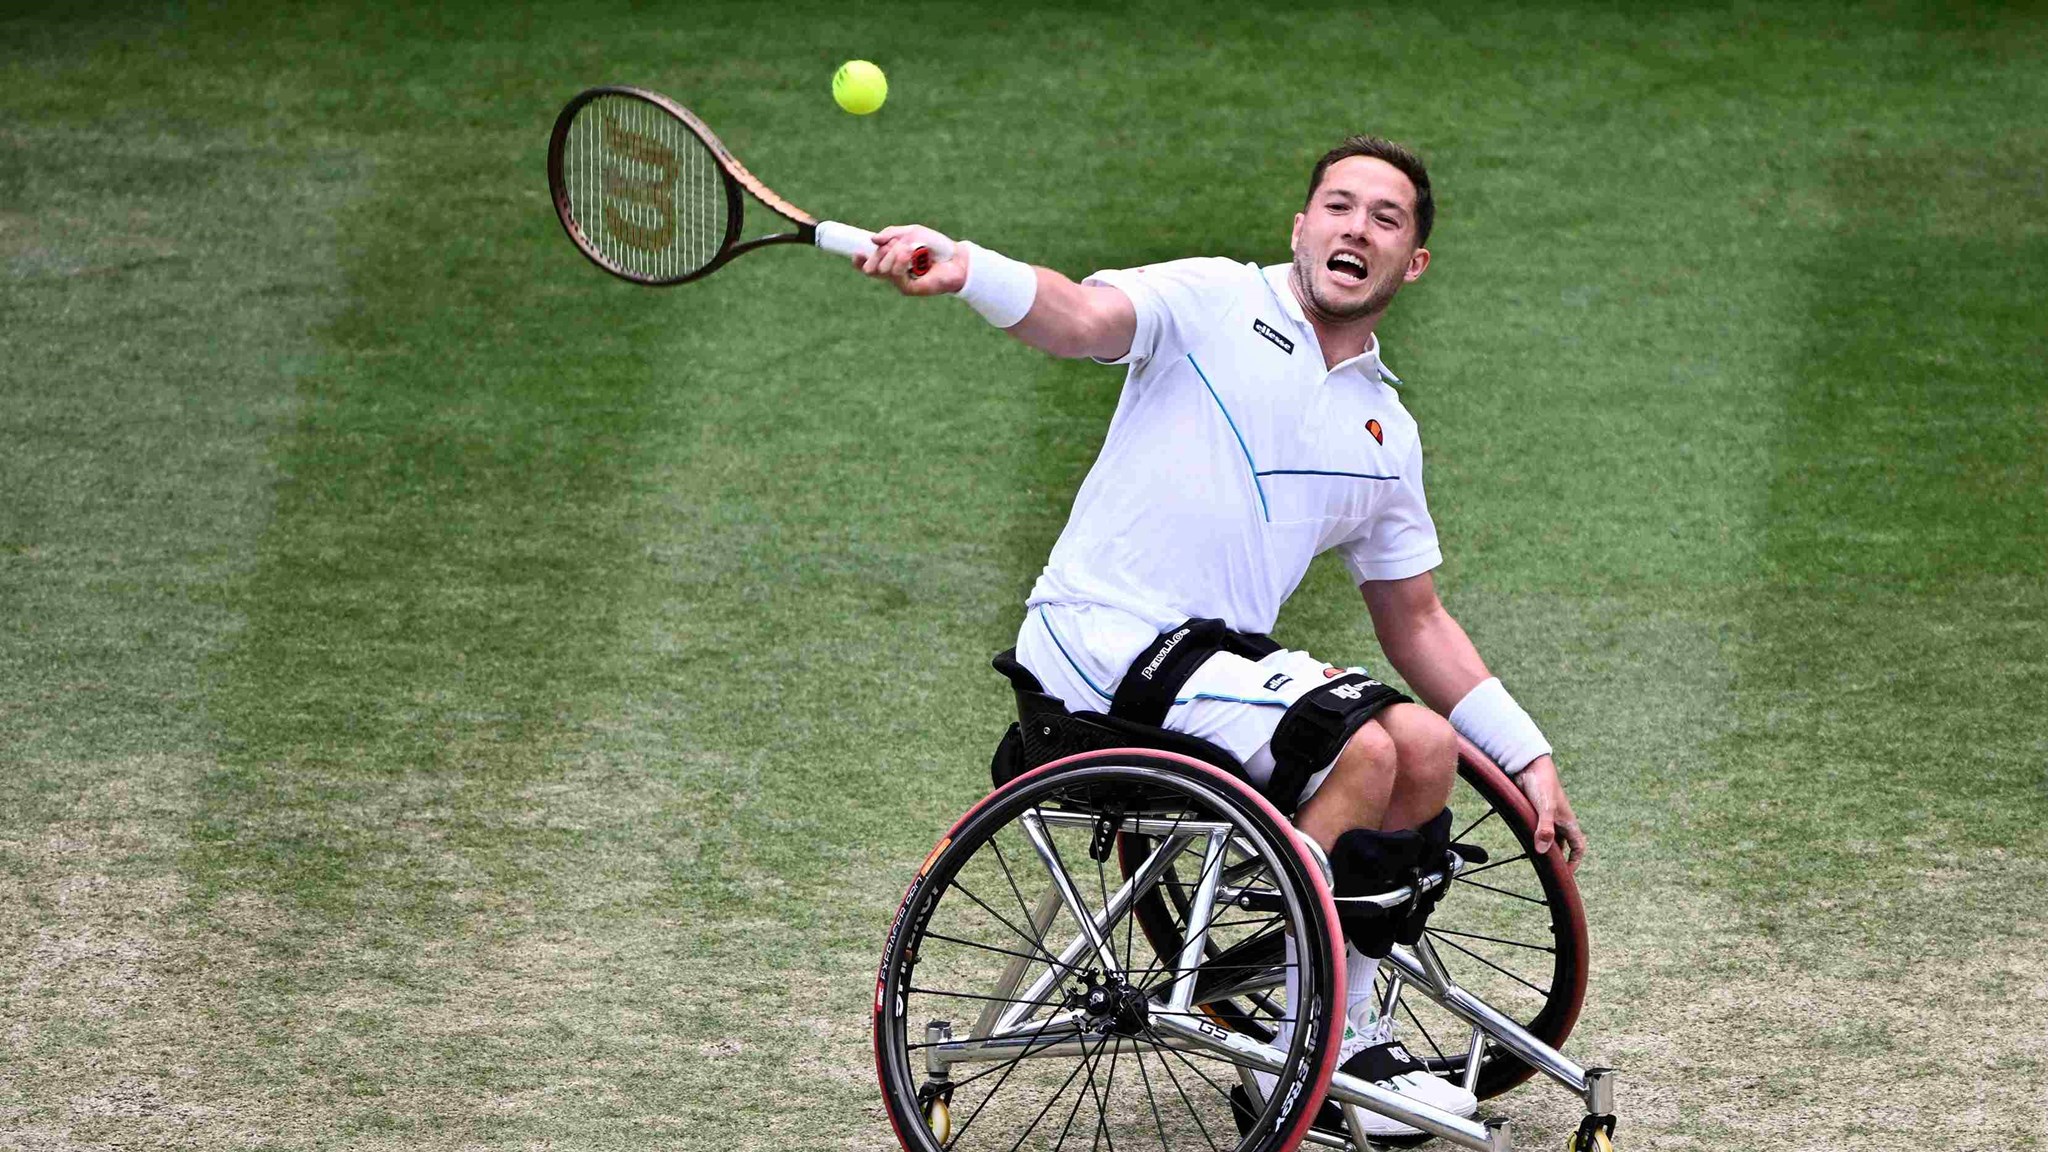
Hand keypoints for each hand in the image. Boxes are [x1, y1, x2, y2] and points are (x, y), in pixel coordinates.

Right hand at [853, 224, 967, 295]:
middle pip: (873, 265)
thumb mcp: (912, 233)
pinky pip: (895, 274)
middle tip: (900, 245)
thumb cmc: (936, 245)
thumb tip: (872, 240)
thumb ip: (892, 234)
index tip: (857, 252)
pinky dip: (901, 261)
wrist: (956, 258)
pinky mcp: (908, 289)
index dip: (859, 261)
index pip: (868, 264)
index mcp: (891, 260)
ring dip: (895, 254)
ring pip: (883, 269)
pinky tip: (910, 254)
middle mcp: (893, 273)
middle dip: (883, 252)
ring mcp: (900, 282)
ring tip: (912, 249)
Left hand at [1512, 755, 1586, 871]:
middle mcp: (1560, 821)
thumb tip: (1542, 851)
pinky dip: (1534, 837)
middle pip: (1564, 845)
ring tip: (1537, 861)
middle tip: (1549, 872)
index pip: (1578, 847)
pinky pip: (1537, 829)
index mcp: (1568, 822)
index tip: (1567, 874)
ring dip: (1545, 848)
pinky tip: (1525, 841)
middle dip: (1559, 859)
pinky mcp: (1535, 811)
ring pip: (1550, 837)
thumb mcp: (1545, 808)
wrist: (1530, 764)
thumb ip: (1545, 829)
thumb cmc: (1542, 784)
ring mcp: (1547, 816)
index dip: (1575, 861)